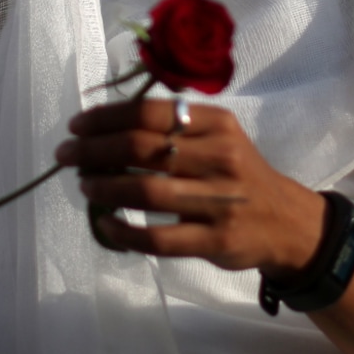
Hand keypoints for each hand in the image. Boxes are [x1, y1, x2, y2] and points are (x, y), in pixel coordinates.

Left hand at [55, 98, 326, 278]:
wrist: (286, 222)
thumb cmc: (238, 173)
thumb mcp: (221, 136)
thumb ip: (175, 126)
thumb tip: (107, 124)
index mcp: (219, 124)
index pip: (151, 113)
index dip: (106, 118)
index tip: (77, 126)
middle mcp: (221, 158)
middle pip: (143, 148)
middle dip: (94, 150)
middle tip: (67, 155)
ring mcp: (220, 202)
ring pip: (147, 192)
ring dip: (105, 187)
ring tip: (85, 185)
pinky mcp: (216, 240)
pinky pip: (159, 239)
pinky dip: (124, 232)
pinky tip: (106, 224)